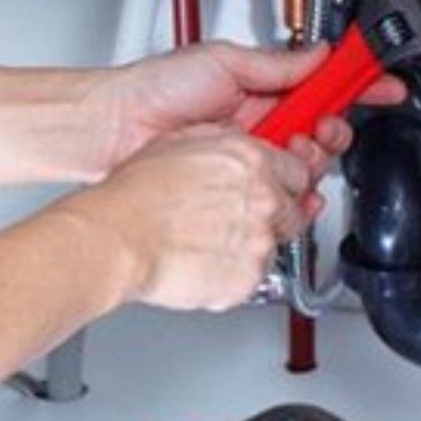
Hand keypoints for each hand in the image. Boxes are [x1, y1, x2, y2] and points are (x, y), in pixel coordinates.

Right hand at [61, 124, 316, 311]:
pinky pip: (254, 275)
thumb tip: (238, 143)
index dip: (286, 177)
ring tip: (212, 237)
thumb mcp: (182, 140)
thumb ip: (225, 142)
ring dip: (253, 241)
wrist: (120, 238)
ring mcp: (259, 242)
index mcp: (252, 160)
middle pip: (296, 207)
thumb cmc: (139, 193)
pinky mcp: (249, 281)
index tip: (280, 182)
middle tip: (239, 213)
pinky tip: (206, 257)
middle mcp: (264, 199)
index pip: (300, 168)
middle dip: (274, 210)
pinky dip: (236, 270)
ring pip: (277, 243)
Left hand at [90, 41, 404, 173]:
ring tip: (288, 150)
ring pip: (308, 164)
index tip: (384, 83)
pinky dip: (297, 194)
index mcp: (261, 85)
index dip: (357, 84)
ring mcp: (251, 154)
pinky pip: (283, 194)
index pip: (322, 84)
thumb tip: (320, 52)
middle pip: (324, 129)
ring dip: (311, 159)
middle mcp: (260, 121)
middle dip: (333, 129)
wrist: (115, 129)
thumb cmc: (155, 88)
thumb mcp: (222, 61)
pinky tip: (291, 189)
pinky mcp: (239, 184)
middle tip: (318, 128)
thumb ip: (276, 63)